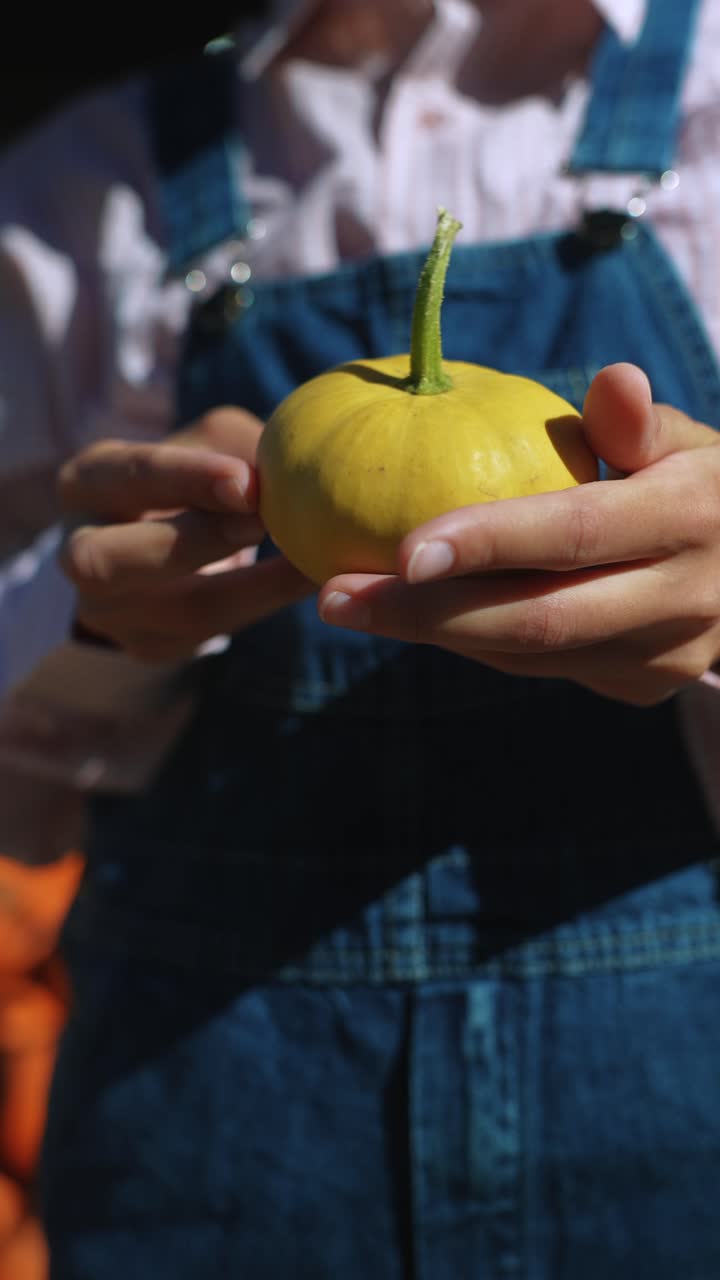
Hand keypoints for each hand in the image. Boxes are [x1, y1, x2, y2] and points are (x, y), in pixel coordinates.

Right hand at [58, 408, 312, 661]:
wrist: (165, 549)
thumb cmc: (189, 482)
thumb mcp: (205, 445)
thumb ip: (236, 448)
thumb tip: (283, 468)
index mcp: (89, 484)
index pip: (129, 476)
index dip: (186, 479)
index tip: (246, 481)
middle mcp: (82, 553)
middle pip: (114, 559)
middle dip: (195, 541)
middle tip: (261, 522)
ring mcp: (110, 611)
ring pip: (178, 610)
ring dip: (252, 585)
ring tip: (307, 560)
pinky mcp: (151, 646)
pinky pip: (213, 634)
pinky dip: (266, 607)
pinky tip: (308, 584)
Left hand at [318, 364, 719, 704]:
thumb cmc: (703, 482)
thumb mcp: (689, 442)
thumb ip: (640, 423)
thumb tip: (612, 379)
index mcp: (689, 520)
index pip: (575, 534)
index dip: (488, 543)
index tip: (400, 548)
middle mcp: (681, 601)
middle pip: (535, 620)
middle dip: (425, 615)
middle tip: (334, 598)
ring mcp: (662, 657)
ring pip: (527, 653)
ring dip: (434, 631)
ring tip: (353, 603)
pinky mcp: (640, 687)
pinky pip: (537, 666)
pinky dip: (471, 639)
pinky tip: (414, 614)